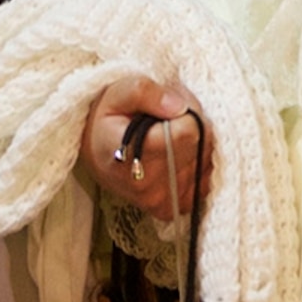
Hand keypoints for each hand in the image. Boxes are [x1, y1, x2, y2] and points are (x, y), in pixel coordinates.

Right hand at [81, 77, 203, 217]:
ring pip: (206, 161)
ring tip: (168, 138)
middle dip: (192, 124)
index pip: (189, 131)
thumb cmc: (107, 120)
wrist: (95, 155)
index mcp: (134, 155)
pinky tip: (175, 157)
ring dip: (196, 144)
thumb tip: (180, 107)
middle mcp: (149, 186)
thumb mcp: (117, 93)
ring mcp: (161, 201)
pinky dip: (197, 165)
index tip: (168, 105)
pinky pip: (205, 180)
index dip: (185, 109)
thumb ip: (146, 92)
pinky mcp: (172, 209)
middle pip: (201, 144)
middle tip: (167, 119)